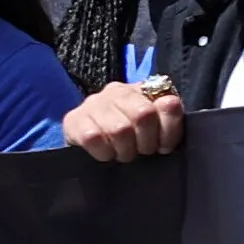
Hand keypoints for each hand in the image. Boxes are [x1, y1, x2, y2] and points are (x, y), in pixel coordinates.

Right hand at [61, 81, 187, 160]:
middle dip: (146, 143)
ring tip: (122, 153)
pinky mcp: (73, 119)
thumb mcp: (155, 130)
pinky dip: (104, 152)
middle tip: (140, 151)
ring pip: (119, 129)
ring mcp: (94, 103)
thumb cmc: (129, 139)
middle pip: (143, 115)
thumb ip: (169, 119)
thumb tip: (169, 108)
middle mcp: (118, 91)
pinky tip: (106, 153)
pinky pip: (93, 138)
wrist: (87, 142)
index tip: (163, 147)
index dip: (169, 132)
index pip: (168, 104)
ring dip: (124, 150)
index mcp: (144, 90)